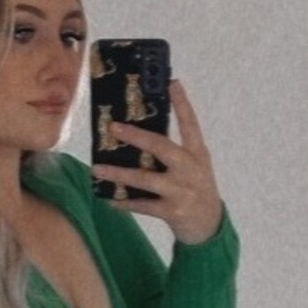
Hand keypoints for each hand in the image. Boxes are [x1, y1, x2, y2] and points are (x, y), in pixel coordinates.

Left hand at [92, 80, 222, 244]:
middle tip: (114, 127)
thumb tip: (139, 136)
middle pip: (162, 147)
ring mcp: (181, 191)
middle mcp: (190, 169)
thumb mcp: (195, 166)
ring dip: (119, 174)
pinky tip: (109, 199)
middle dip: (137, 136)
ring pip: (145, 179)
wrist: (209, 225)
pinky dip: (124, 202)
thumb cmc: (196, 189)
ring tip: (97, 169)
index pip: (191, 123)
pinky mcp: (172, 211)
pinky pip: (142, 205)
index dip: (182, 103)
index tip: (172, 83)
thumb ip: (175, 151)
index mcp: (197, 154)